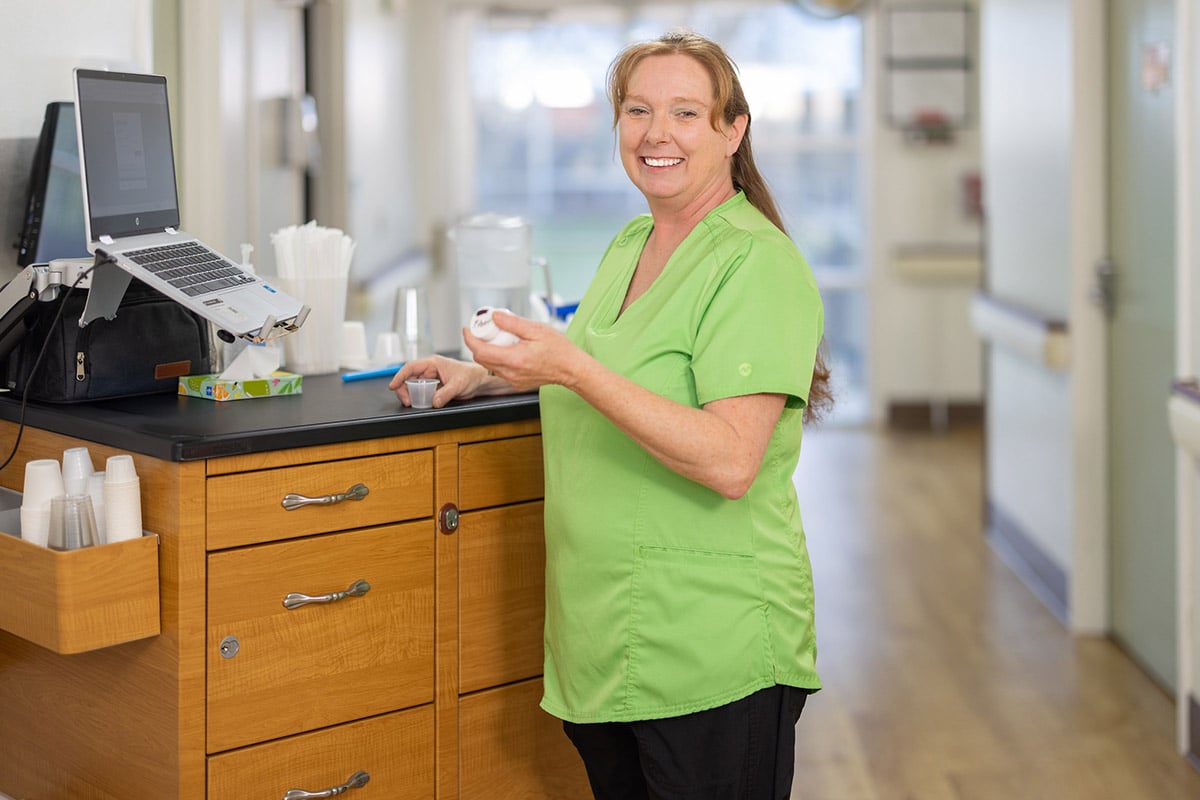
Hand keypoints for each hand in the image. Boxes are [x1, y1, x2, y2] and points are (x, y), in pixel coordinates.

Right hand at [388, 354, 489, 407]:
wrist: (480, 381)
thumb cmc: (471, 375)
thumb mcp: (458, 384)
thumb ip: (446, 393)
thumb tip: (434, 402)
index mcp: (433, 363)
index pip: (411, 367)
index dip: (400, 376)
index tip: (393, 386)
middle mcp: (429, 370)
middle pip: (409, 378)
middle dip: (404, 389)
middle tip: (407, 401)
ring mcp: (431, 378)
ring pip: (413, 386)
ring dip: (410, 395)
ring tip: (413, 403)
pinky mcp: (433, 387)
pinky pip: (421, 392)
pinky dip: (418, 398)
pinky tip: (420, 403)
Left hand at [463, 310, 579, 391]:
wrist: (572, 369)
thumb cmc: (559, 350)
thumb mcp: (536, 329)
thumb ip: (513, 323)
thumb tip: (494, 317)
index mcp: (515, 359)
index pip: (481, 351)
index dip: (470, 339)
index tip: (468, 329)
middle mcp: (511, 373)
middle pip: (481, 359)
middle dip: (478, 343)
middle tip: (485, 330)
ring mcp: (513, 380)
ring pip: (489, 365)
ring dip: (488, 351)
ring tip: (499, 338)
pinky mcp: (517, 383)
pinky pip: (500, 370)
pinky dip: (498, 359)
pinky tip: (509, 349)